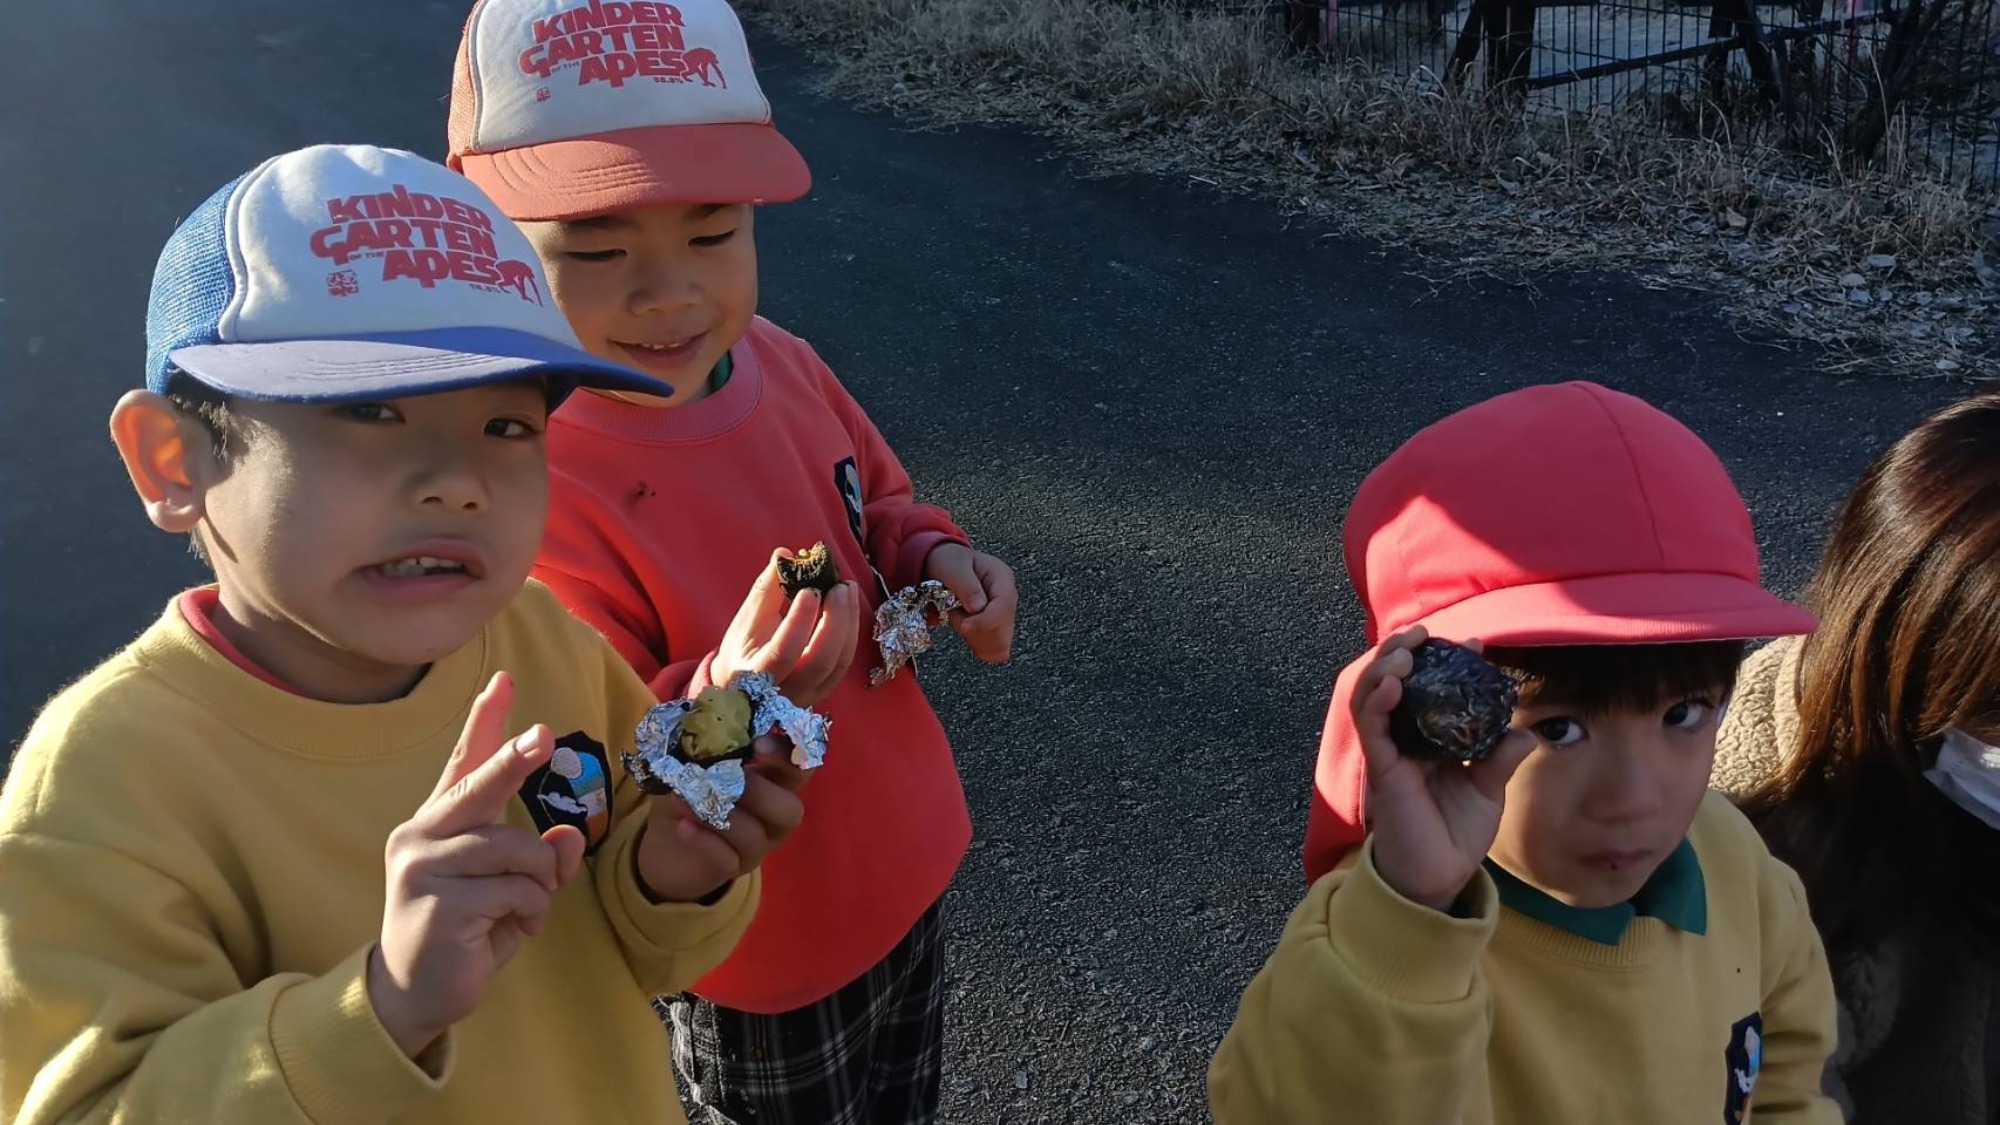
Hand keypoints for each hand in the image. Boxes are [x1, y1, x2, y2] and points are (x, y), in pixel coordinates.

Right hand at [369, 673, 587, 1058]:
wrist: (415, 994)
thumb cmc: (465, 932)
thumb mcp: (510, 891)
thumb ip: (536, 859)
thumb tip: (569, 836)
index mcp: (437, 824)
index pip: (462, 764)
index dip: (485, 723)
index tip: (504, 680)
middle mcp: (420, 836)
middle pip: (477, 788)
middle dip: (513, 760)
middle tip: (544, 735)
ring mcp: (422, 868)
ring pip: (515, 849)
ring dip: (539, 883)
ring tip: (527, 911)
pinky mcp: (436, 903)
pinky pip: (516, 891)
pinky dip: (533, 912)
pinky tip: (516, 931)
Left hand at [635, 736, 807, 902]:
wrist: (667, 842)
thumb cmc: (691, 791)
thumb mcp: (695, 759)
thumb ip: (707, 736)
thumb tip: (704, 704)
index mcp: (774, 781)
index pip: (801, 767)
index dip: (790, 755)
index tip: (760, 743)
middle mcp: (773, 817)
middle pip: (791, 810)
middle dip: (760, 792)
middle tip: (729, 778)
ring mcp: (756, 846)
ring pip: (755, 836)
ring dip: (723, 815)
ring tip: (692, 800)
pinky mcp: (731, 868)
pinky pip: (726, 859)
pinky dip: (704, 840)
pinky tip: (683, 826)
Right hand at [710, 549, 860, 706]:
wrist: (745, 688)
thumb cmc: (743, 649)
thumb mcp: (745, 621)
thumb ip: (765, 590)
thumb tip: (784, 554)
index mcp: (757, 675)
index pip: (785, 652)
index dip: (800, 620)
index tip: (810, 589)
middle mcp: (786, 691)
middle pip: (821, 661)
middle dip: (835, 621)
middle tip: (839, 587)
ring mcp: (810, 694)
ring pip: (839, 662)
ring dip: (849, 622)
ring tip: (847, 588)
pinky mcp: (827, 689)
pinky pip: (846, 660)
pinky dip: (851, 630)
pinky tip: (849, 604)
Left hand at [923, 543, 1017, 662]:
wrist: (945, 565)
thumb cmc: (949, 562)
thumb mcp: (953, 566)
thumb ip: (966, 585)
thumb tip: (978, 608)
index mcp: (1002, 578)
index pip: (1005, 607)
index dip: (986, 621)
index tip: (964, 625)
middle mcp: (1008, 600)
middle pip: (1004, 631)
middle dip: (975, 630)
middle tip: (953, 612)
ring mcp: (1004, 618)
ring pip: (999, 645)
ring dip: (974, 638)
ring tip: (958, 617)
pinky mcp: (996, 631)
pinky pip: (994, 652)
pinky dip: (977, 646)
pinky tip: (966, 630)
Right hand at [1353, 627, 1536, 912]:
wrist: (1438, 876)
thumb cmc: (1456, 834)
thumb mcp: (1487, 790)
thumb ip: (1500, 758)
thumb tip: (1529, 733)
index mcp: (1428, 738)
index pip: (1431, 688)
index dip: (1448, 661)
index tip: (1475, 644)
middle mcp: (1403, 738)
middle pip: (1390, 681)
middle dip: (1401, 651)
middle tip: (1424, 633)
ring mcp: (1388, 750)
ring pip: (1371, 695)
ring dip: (1383, 666)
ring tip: (1403, 649)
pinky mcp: (1381, 768)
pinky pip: (1371, 726)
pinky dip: (1376, 699)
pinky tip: (1392, 682)